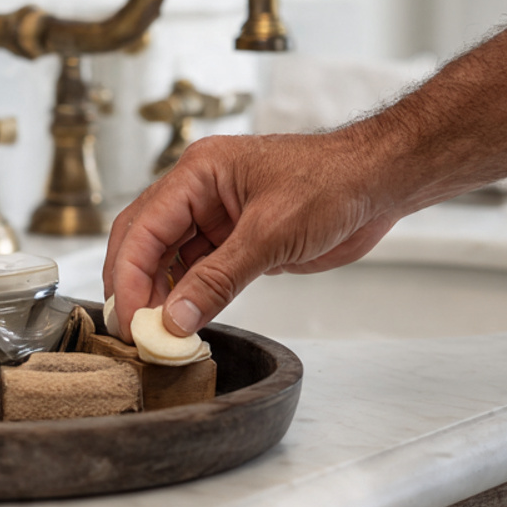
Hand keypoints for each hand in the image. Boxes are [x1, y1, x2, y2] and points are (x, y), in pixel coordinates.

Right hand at [102, 130, 397, 339]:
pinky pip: (196, 269)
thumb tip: (176, 318)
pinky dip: (186, 295)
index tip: (129, 318)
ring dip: (158, 294)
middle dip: (133, 285)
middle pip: (143, 240)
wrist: (378, 183)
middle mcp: (197, 191)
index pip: (143, 226)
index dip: (128, 274)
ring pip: (166, 258)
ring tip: (155, 334)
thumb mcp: (272, 234)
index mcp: (197, 173)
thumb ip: (219, 279)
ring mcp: (214, 214)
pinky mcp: (233, 238)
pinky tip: (183, 321)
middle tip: (131, 331)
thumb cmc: (332, 183)